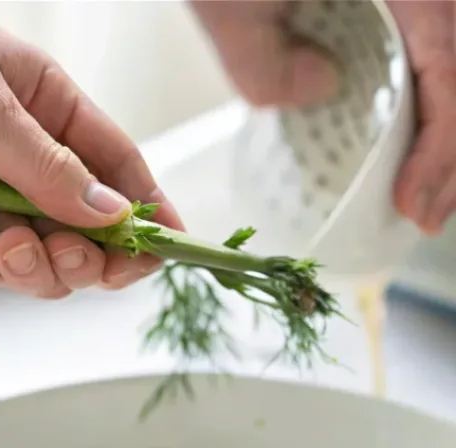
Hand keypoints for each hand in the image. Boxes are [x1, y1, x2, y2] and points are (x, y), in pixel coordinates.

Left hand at [0, 5, 183, 298]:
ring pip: (40, 256)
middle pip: (84, 230)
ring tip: (12, 250)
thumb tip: (108, 213)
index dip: (149, 211)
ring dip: (35, 267)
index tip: (172, 247)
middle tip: (69, 256)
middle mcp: (32, 163)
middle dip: (85, 255)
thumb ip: (45, 163)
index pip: (118, 168)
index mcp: (55, 114)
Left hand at [192, 0, 455, 234]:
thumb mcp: (229, 4)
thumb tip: (323, 90)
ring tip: (423, 185)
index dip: (441, 147)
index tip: (413, 204)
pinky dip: (432, 90)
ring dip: (448, 126)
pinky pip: (435, 40)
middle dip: (454, 150)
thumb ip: (265, 64)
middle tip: (423, 212)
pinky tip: (413, 131)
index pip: (452, 68)